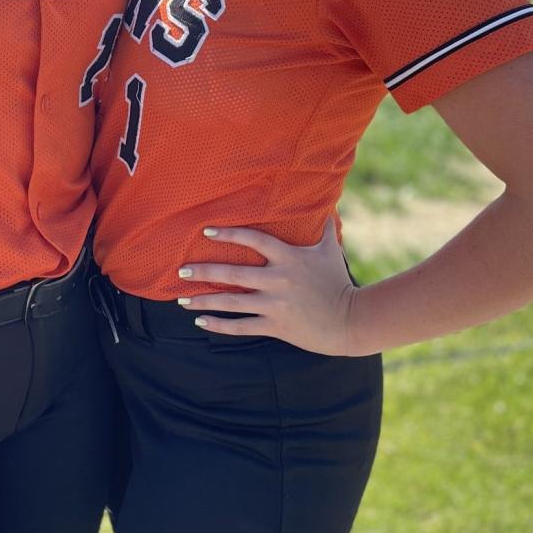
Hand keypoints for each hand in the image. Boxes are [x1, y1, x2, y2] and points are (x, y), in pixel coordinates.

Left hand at [176, 223, 361, 355]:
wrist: (351, 321)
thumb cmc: (338, 282)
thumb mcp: (330, 250)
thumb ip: (324, 227)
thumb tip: (326, 204)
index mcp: (289, 258)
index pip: (254, 240)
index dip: (229, 234)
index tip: (206, 231)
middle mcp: (278, 280)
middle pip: (234, 274)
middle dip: (204, 272)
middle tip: (181, 270)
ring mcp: (275, 305)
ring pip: (232, 303)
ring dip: (204, 301)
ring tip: (182, 300)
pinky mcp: (276, 327)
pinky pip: (241, 327)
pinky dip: (219, 326)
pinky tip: (200, 323)